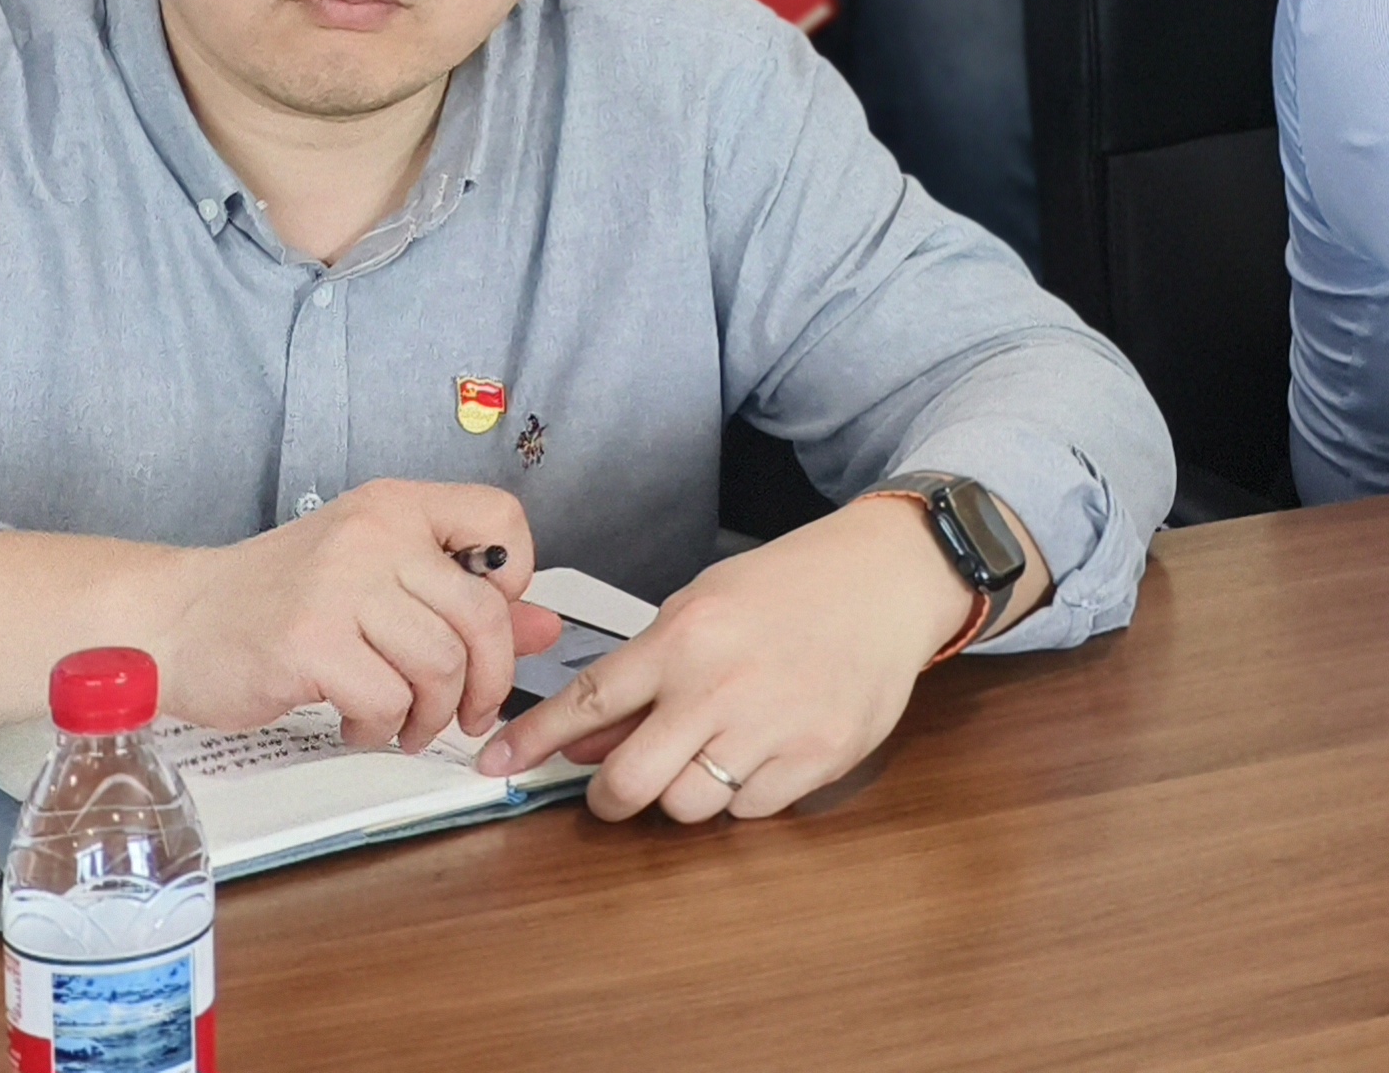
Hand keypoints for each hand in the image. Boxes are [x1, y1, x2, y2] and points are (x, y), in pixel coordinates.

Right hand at [149, 478, 559, 752]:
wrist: (172, 621)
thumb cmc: (277, 600)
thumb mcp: (374, 579)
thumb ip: (460, 599)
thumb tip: (546, 627)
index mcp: (397, 507)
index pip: (500, 519)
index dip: (515, 578)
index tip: (488, 623)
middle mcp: (375, 536)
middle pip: (481, 615)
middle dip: (488, 681)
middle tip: (468, 713)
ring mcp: (340, 587)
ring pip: (439, 665)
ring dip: (432, 714)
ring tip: (406, 724)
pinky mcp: (308, 643)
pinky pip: (386, 700)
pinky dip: (382, 727)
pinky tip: (358, 724)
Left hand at [476, 494, 966, 822]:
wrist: (890, 577)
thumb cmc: (796, 583)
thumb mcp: (705, 604)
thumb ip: (646, 673)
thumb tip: (587, 736)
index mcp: (688, 635)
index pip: (589, 700)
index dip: (533, 741)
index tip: (499, 764)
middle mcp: (724, 684)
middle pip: (628, 783)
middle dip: (610, 795)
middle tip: (619, 784)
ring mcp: (774, 725)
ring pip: (687, 806)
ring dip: (684, 791)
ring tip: (710, 751)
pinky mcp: (819, 755)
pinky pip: (750, 810)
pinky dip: (744, 793)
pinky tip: (761, 751)